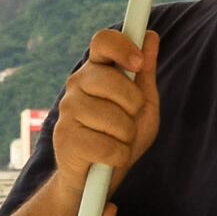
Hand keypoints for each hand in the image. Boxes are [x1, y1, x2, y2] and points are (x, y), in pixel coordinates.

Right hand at [52, 29, 161, 198]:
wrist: (96, 179)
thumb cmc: (122, 136)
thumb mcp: (142, 104)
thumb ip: (145, 73)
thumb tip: (151, 36)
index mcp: (97, 70)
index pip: (103, 41)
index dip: (123, 47)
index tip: (138, 64)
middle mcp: (77, 84)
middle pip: (114, 80)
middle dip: (134, 105)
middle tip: (128, 118)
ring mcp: (67, 110)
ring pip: (116, 118)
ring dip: (127, 136)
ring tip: (116, 141)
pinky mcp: (64, 138)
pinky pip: (109, 146)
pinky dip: (119, 156)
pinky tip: (108, 158)